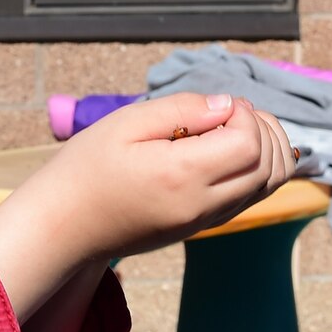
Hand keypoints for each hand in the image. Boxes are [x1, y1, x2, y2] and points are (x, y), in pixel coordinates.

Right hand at [0, 94, 294, 321]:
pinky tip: (233, 149)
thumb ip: (181, 110)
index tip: (216, 105)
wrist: (64, 226)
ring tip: (238, 127)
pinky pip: (248, 199)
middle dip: (264, 129)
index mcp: (181, 175)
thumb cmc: (86, 169)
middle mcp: (201, 205)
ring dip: (267, 151)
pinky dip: (256, 171)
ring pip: (266, 187)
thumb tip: (227, 106)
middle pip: (267, 167)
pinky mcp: (200, 227)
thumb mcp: (125, 123)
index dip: (244, 114)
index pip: (248, 143)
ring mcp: (203, 221)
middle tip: (233, 111)